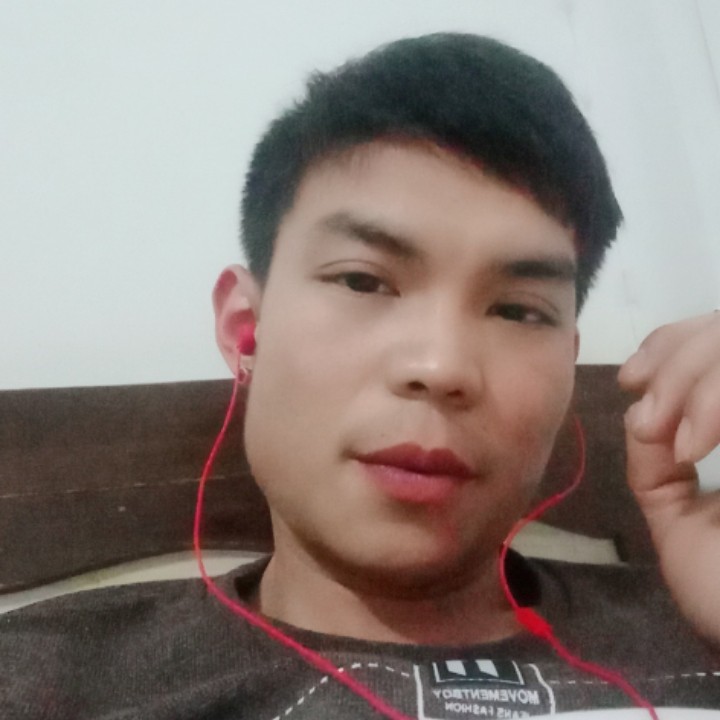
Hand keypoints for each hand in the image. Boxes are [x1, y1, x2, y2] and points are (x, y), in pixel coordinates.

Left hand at [619, 311, 719, 643]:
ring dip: (699, 381)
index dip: (675, 343)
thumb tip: (641, 410)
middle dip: (682, 360)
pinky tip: (694, 447)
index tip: (632, 377)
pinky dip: (715, 402)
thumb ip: (657, 465)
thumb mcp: (680, 522)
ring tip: (679, 443)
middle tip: (653, 417)